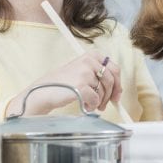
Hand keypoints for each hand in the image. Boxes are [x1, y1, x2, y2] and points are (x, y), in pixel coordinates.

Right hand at [9, 51, 123, 115]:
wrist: (44, 90)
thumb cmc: (64, 83)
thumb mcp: (83, 72)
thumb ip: (100, 76)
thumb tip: (118, 91)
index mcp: (92, 55)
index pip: (114, 69)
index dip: (118, 84)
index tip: (117, 95)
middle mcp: (89, 61)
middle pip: (111, 81)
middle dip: (110, 96)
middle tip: (104, 105)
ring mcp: (85, 73)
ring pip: (103, 92)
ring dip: (99, 102)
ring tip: (90, 105)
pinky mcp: (81, 85)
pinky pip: (95, 99)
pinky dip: (91, 106)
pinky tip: (84, 106)